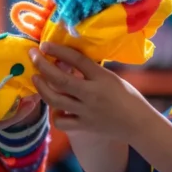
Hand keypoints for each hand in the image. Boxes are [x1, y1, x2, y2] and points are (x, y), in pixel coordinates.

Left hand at [29, 42, 155, 141]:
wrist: (139, 123)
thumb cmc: (127, 96)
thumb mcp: (111, 78)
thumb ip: (90, 71)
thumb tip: (66, 59)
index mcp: (102, 78)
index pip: (77, 60)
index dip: (59, 50)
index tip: (45, 44)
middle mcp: (92, 94)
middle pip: (60, 79)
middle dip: (42, 65)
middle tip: (33, 55)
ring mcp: (86, 112)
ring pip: (55, 100)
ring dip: (41, 87)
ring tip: (36, 78)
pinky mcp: (84, 127)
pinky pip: (61, 121)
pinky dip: (55, 114)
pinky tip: (56, 107)